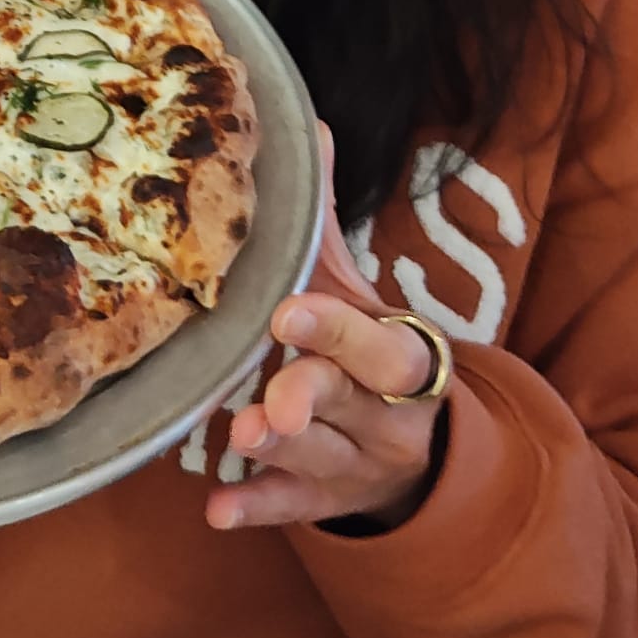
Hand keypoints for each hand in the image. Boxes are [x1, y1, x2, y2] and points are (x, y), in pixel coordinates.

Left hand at [206, 126, 445, 534]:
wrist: (421, 452)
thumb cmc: (368, 352)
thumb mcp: (358, 291)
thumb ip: (327, 223)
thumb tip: (311, 125)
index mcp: (401, 353)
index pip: (378, 342)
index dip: (335, 328)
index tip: (288, 310)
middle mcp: (387, 413)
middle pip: (354, 402)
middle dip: (311, 396)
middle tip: (272, 402)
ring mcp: (357, 463)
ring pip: (321, 456)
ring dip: (280, 447)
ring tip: (240, 437)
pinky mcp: (326, 500)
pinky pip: (292, 509)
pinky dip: (256, 509)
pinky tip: (217, 512)